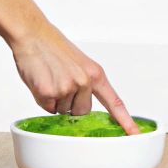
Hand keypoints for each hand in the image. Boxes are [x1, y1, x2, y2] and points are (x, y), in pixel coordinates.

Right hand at [11, 29, 140, 134]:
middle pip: (82, 112)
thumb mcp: (79, 63)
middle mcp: (84, 82)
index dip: (125, 121)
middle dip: (71, 103)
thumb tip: (83, 105)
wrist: (33, 34)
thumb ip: (86, 83)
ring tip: (50, 77)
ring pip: (62, 111)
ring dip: (55, 100)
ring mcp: (67, 87)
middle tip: (60, 81)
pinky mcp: (49, 92)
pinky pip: (47, 108)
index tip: (135, 134)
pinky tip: (41, 81)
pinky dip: (42, 99)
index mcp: (95, 74)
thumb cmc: (54, 47)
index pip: (114, 102)